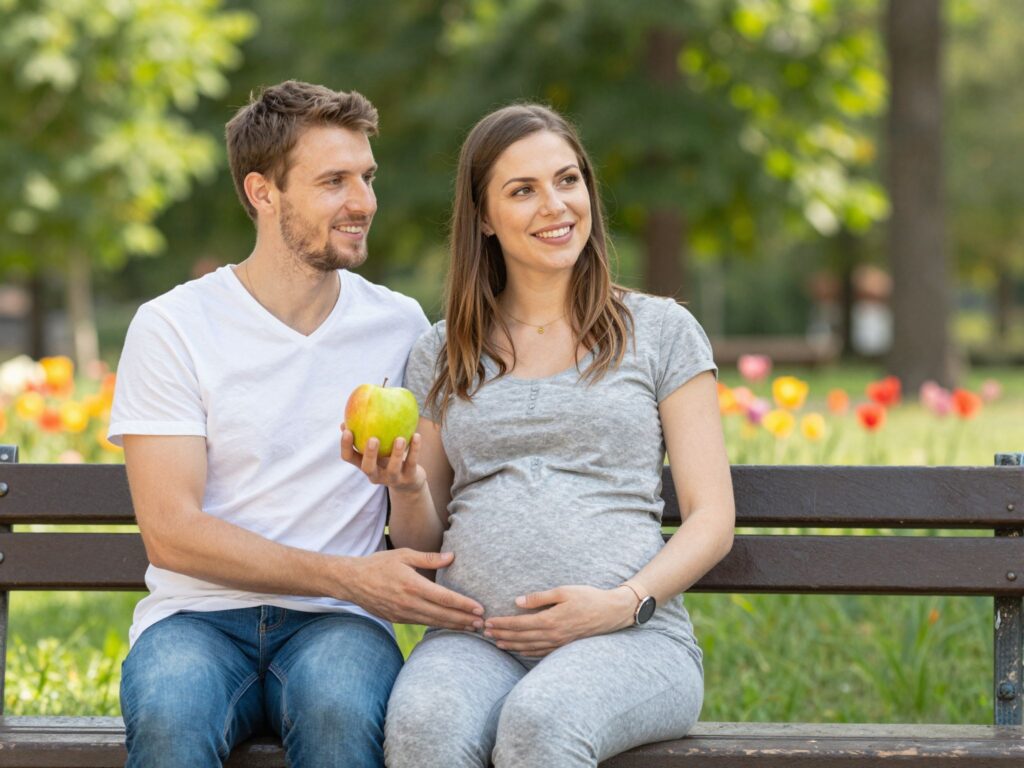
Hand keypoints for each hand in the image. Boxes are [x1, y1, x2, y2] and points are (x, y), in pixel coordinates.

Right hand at [339, 548, 483, 630]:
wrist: (352, 581)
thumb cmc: (379, 564)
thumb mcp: (404, 555)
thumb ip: (429, 558)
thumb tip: (452, 557)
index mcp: (412, 584)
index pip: (444, 598)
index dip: (464, 605)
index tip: (479, 609)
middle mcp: (409, 602)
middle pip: (443, 615)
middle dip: (464, 620)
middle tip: (482, 624)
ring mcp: (402, 613)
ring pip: (433, 622)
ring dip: (454, 626)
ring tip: (471, 628)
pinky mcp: (397, 619)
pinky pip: (422, 623)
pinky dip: (438, 625)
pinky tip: (449, 625)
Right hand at [341, 425, 424, 493]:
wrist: (409, 482)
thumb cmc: (387, 458)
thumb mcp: (376, 449)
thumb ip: (364, 434)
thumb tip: (348, 417)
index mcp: (364, 465)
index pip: (349, 458)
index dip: (346, 446)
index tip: (347, 431)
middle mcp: (376, 475)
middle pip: (368, 468)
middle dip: (370, 454)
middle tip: (373, 439)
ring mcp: (392, 479)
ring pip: (393, 469)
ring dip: (396, 453)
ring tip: (400, 438)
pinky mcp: (408, 479)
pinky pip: (411, 462)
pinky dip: (415, 449)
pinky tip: (416, 435)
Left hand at [483, 585, 636, 656]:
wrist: (612, 612)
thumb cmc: (588, 597)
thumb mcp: (564, 591)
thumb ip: (539, 597)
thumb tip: (518, 602)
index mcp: (551, 619)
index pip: (520, 623)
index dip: (503, 624)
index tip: (489, 622)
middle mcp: (553, 634)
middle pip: (521, 637)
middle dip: (502, 634)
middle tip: (486, 633)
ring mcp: (559, 643)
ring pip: (530, 647)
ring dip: (512, 645)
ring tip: (497, 643)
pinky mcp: (564, 645)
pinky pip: (542, 652)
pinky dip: (528, 652)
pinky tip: (520, 650)